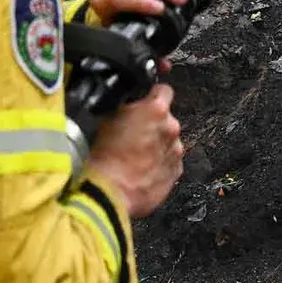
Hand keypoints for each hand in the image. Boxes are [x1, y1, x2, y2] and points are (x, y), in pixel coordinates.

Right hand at [86, 82, 183, 218]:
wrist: (110, 192)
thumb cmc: (105, 158)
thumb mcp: (107, 118)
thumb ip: (127, 107)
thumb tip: (130, 105)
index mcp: (156, 109)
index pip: (164, 90)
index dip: (153, 94)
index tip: (147, 100)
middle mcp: (170, 128)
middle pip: (166, 118)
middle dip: (152, 123)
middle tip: (133, 134)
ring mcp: (175, 151)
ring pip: (168, 141)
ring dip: (157, 144)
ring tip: (136, 155)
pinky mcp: (175, 172)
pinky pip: (170, 161)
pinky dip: (160, 163)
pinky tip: (142, 168)